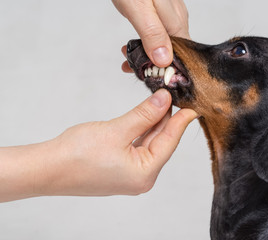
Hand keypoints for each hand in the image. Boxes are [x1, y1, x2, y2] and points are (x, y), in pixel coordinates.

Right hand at [0, 89, 197, 201]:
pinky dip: (142, 130)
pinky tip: (146, 116)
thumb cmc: (77, 154)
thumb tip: (165, 99)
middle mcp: (141, 178)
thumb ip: (144, 115)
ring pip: (149, 143)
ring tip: (161, 101)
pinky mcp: (120, 169)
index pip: (170, 142)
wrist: (46, 168)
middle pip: (161, 142)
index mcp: (145, 174)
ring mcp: (130, 175)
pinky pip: (137, 147)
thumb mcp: (117, 130)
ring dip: (153, 122)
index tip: (191, 105)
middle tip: (174, 95)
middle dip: (167, 118)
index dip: (181, 121)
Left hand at [112, 0, 189, 70]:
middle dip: (153, 64)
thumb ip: (152, 33)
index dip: (166, 70)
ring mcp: (169, 15)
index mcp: (176, 22)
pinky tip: (131, 46)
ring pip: (162, 43)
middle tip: (132, 67)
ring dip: (146, 54)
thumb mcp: (139, 8)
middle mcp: (177, 20)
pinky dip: (144, 43)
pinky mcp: (159, 12)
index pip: (180, 56)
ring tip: (127, 58)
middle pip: (171, 51)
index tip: (149, 77)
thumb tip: (164, 60)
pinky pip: (156, 33)